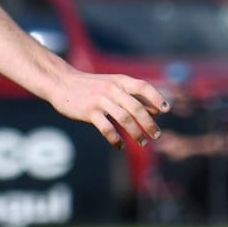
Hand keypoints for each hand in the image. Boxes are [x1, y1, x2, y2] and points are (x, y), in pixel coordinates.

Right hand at [47, 70, 167, 148]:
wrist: (61, 82)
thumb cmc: (90, 86)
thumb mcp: (113, 84)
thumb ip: (133, 96)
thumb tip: (155, 110)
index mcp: (120, 81)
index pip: (144, 87)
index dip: (157, 98)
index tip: (166, 110)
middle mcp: (112, 89)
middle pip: (136, 107)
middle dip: (149, 123)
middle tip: (156, 135)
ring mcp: (100, 100)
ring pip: (124, 118)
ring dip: (136, 133)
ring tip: (143, 143)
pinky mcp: (88, 112)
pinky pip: (106, 128)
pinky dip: (115, 138)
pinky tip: (120, 145)